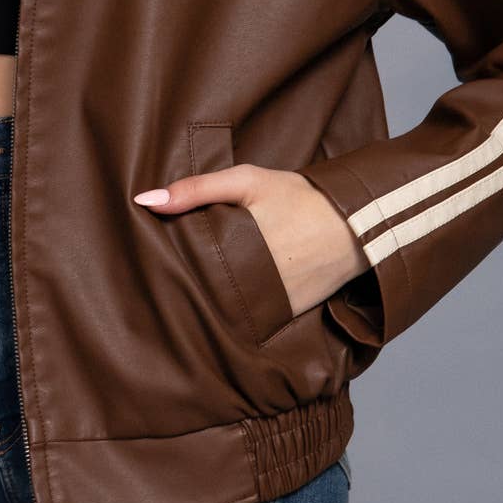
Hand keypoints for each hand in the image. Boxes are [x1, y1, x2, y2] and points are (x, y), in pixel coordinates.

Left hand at [133, 162, 369, 317]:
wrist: (357, 223)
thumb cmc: (297, 197)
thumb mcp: (247, 181)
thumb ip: (196, 189)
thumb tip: (145, 201)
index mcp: (235, 252)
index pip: (186, 272)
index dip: (166, 271)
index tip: (149, 267)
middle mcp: (252, 286)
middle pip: (202, 294)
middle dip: (185, 288)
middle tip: (162, 283)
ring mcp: (272, 306)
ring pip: (226, 310)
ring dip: (210, 303)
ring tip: (188, 294)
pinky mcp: (288, 315)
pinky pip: (253, 320)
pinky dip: (240, 312)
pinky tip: (226, 301)